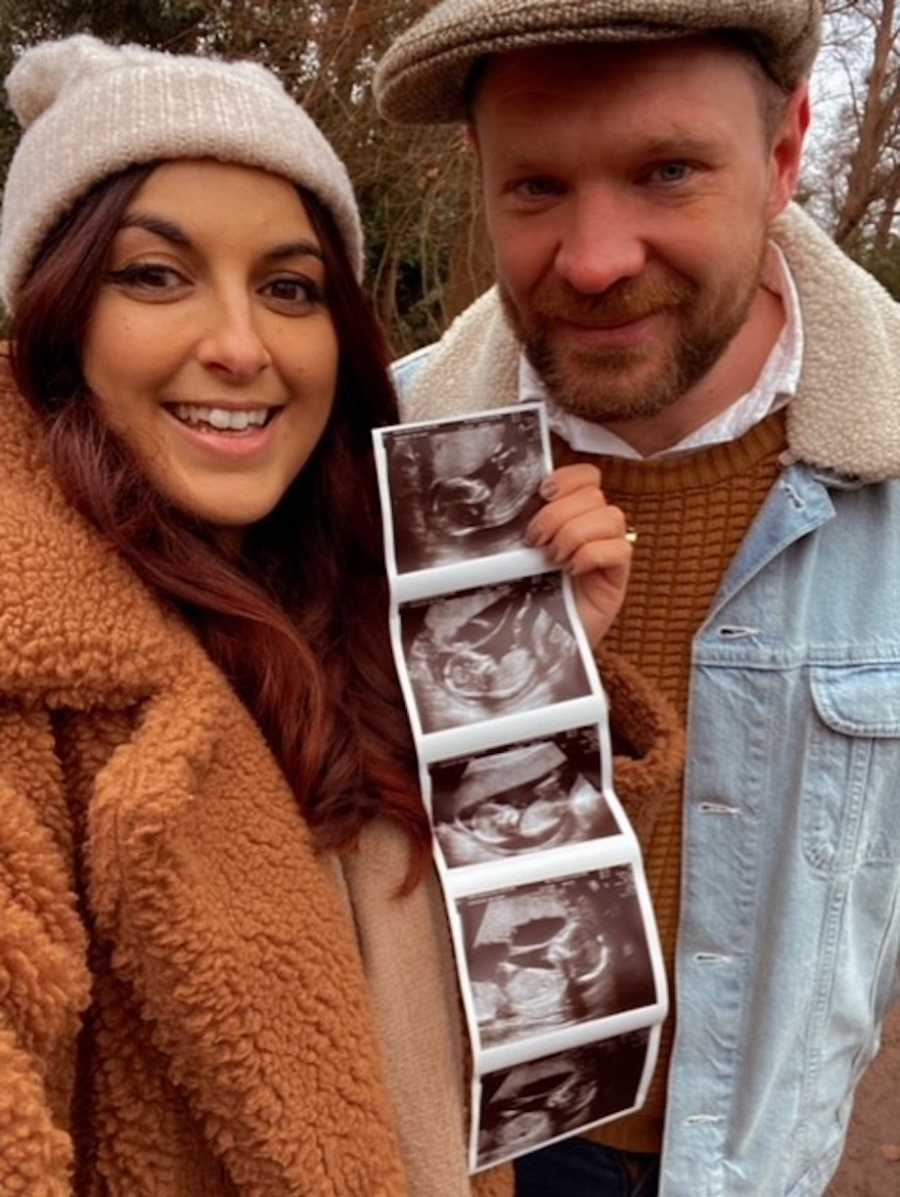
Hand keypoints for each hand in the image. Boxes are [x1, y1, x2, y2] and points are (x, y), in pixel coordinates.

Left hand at [525, 464, 631, 648]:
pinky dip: (592, 555)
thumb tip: (500, 503)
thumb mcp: (520, 553)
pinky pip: (619, 549)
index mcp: (573, 514)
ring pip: (610, 516)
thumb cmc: (527, 595)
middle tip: (536, 542)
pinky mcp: (619, 576)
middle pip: (594, 495)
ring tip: (553, 559)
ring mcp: (611, 551)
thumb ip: (525, 526)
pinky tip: (572, 571)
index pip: (588, 476)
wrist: (538, 641)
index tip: (542, 494)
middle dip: (558, 514)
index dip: (568, 477)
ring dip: (575, 534)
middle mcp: (596, 528)